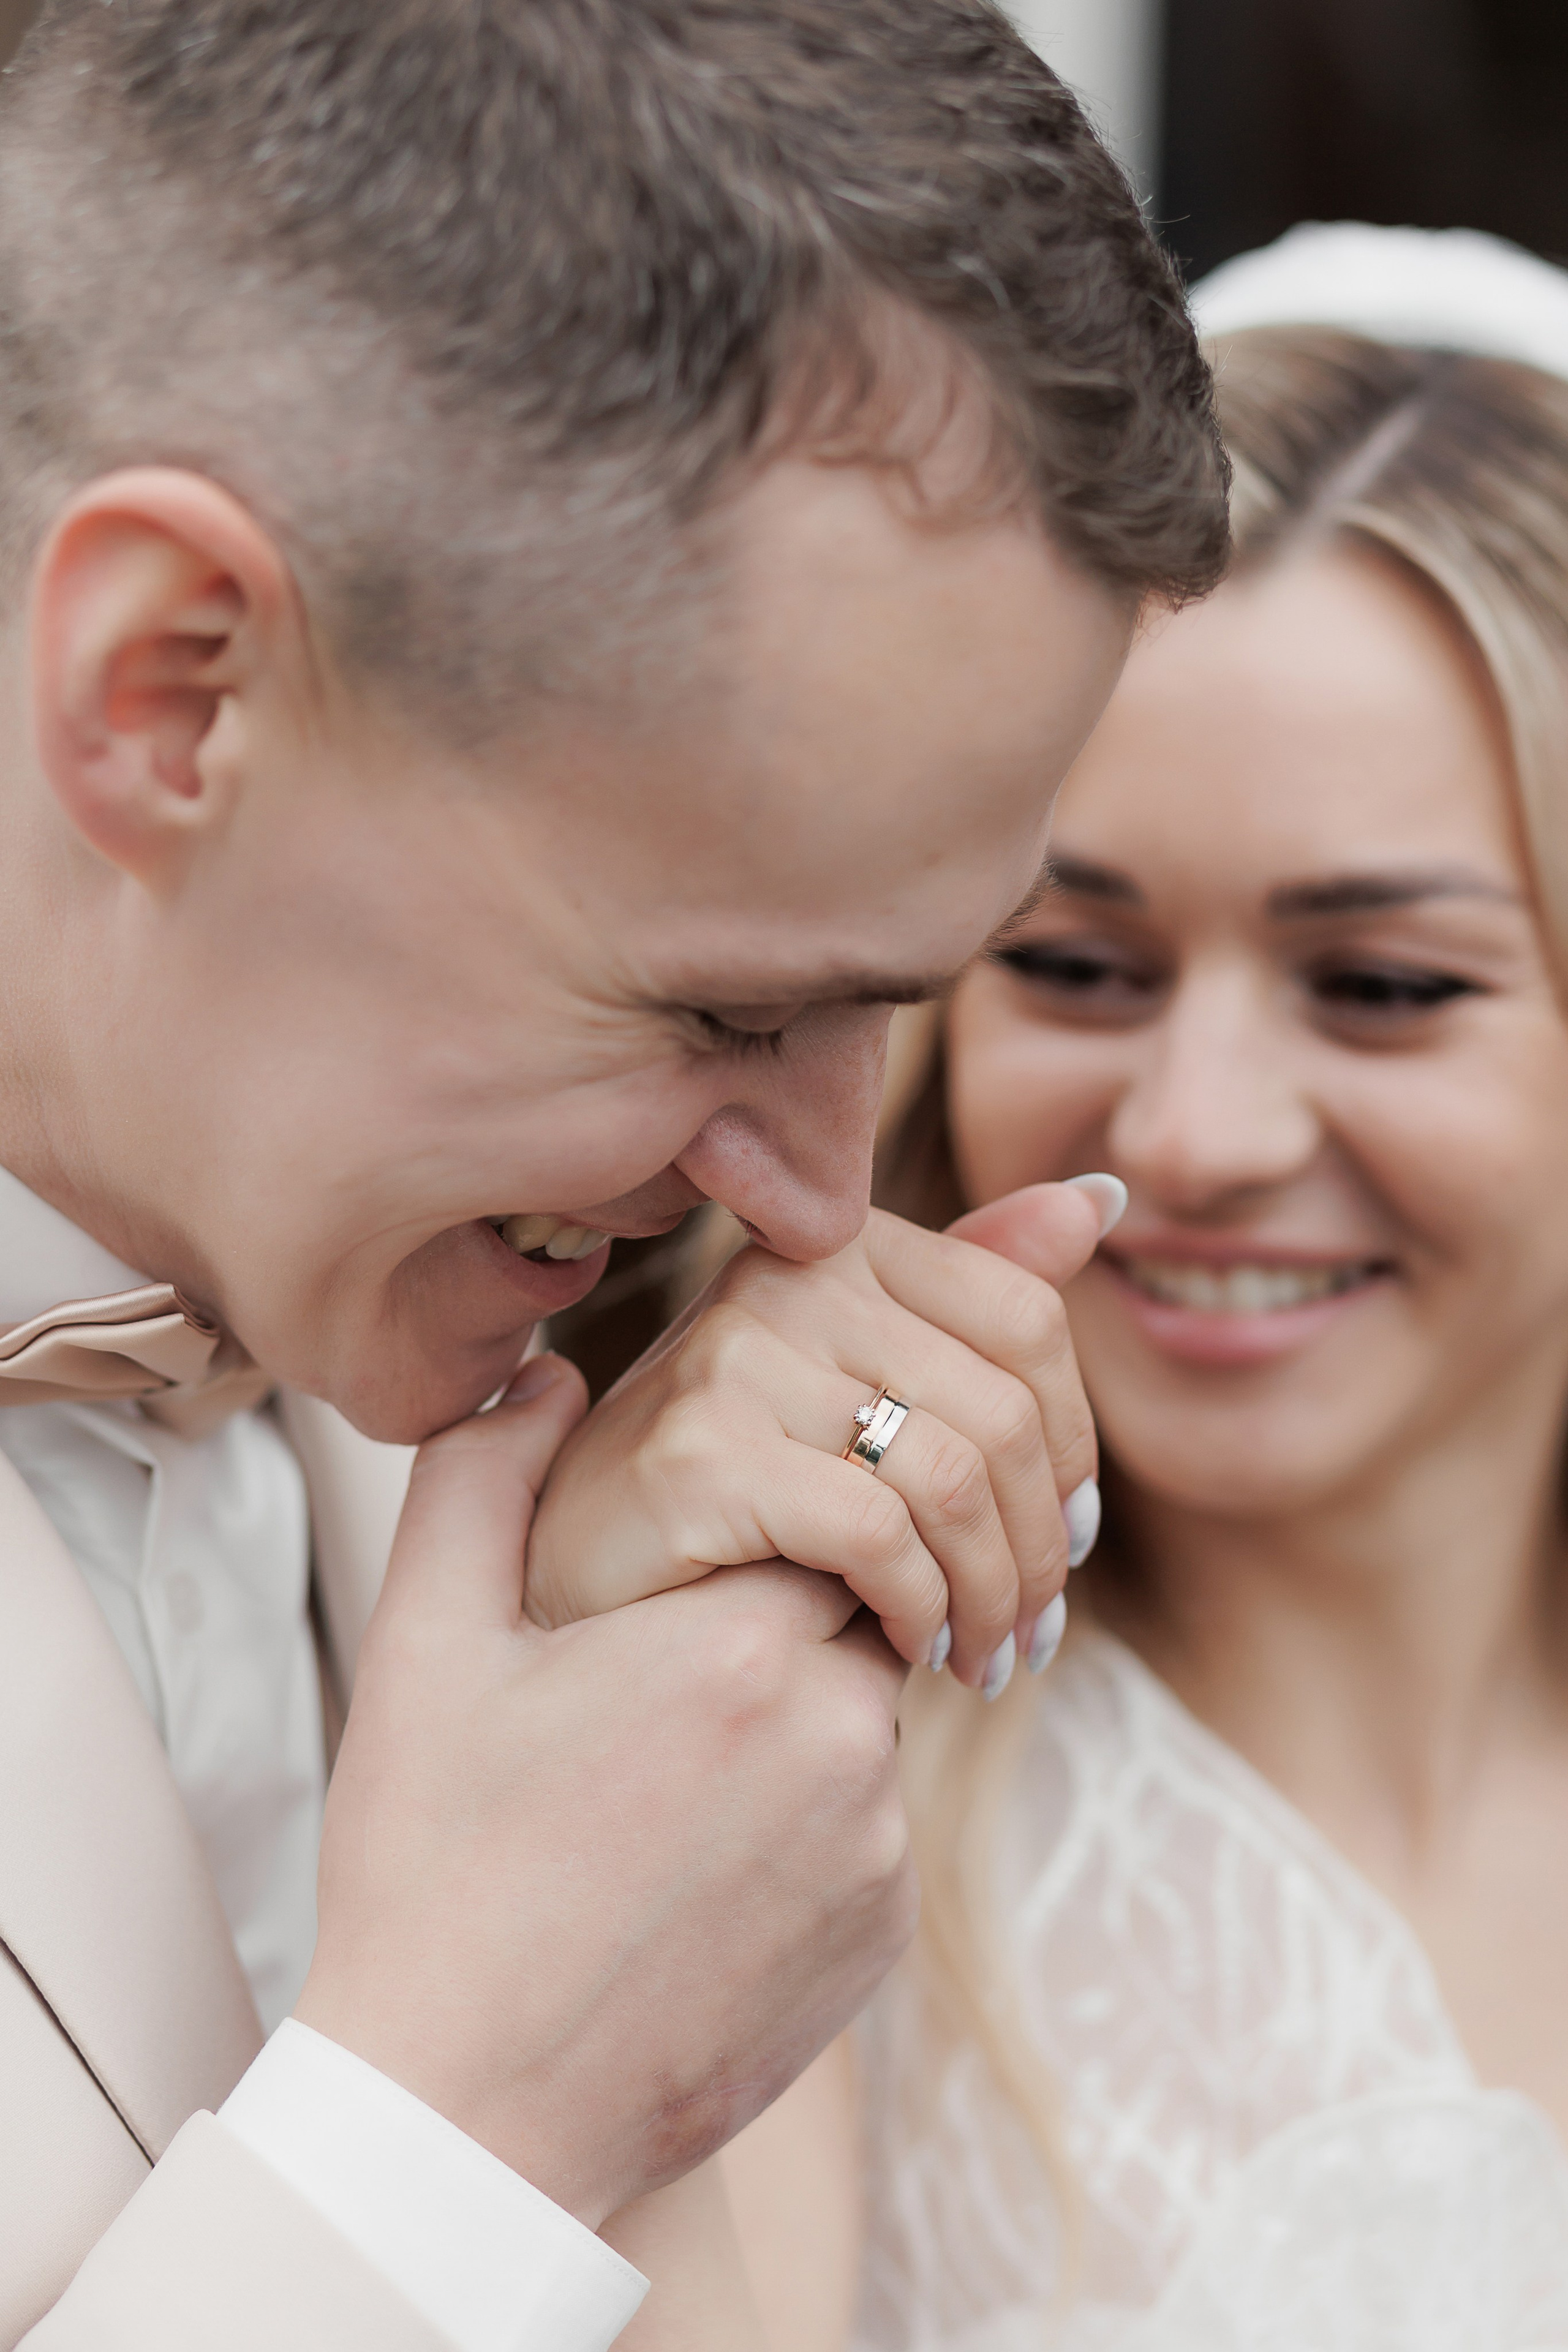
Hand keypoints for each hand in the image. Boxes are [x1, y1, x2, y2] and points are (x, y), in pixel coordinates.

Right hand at [296, 1355, 913, 2226]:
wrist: (471, 2114)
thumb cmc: (435, 1872)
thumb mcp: (426, 1649)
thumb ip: (482, 1479)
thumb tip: (551, 1377)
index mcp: (740, 1640)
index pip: (822, 1507)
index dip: (753, 1523)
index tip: (685, 1566)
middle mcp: (841, 1733)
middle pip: (855, 1606)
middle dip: (781, 1613)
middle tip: (662, 1683)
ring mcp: (875, 1844)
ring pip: (866, 1714)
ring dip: (794, 1720)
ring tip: (665, 1791)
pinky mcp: (883, 1931)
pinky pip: (872, 1826)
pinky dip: (810, 1823)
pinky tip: (697, 1870)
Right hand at [526, 1184, 1112, 1690]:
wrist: (568, 1587)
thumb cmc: (724, 1496)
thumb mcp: (853, 1386)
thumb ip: (969, 1294)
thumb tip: (1099, 1198)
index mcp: (834, 1243)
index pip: (1026, 1316)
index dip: (1072, 1443)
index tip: (1068, 1537)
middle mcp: (785, 1275)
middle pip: (1002, 1409)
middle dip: (1042, 1546)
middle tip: (1030, 1635)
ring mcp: (732, 1356)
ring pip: (950, 1478)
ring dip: (991, 1595)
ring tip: (980, 1658)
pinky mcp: (698, 1452)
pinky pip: (876, 1533)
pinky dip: (919, 1608)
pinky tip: (911, 1648)